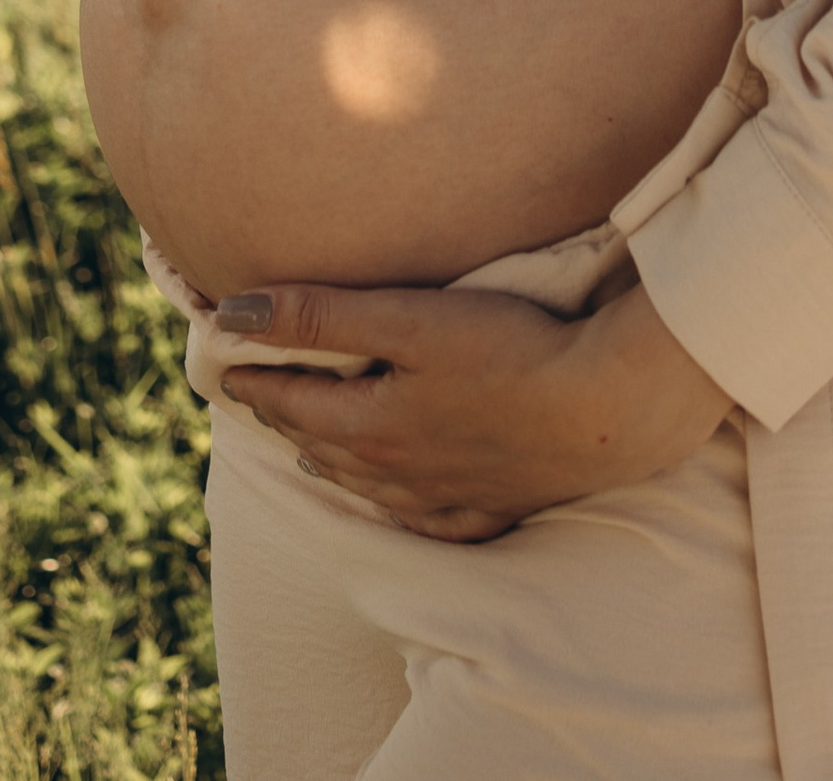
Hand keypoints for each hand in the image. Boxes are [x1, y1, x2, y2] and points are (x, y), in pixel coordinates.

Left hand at [216, 276, 727, 541]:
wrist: (606, 410)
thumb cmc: (509, 350)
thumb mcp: (408, 319)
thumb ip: (320, 314)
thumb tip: (229, 315)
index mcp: (372, 423)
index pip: (294, 400)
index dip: (257, 379)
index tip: (226, 366)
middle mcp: (399, 470)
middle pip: (325, 444)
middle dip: (287, 418)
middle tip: (261, 398)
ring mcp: (447, 494)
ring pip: (369, 485)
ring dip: (331, 462)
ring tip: (310, 447)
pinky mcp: (494, 505)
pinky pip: (428, 519)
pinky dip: (397, 508)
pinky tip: (398, 504)